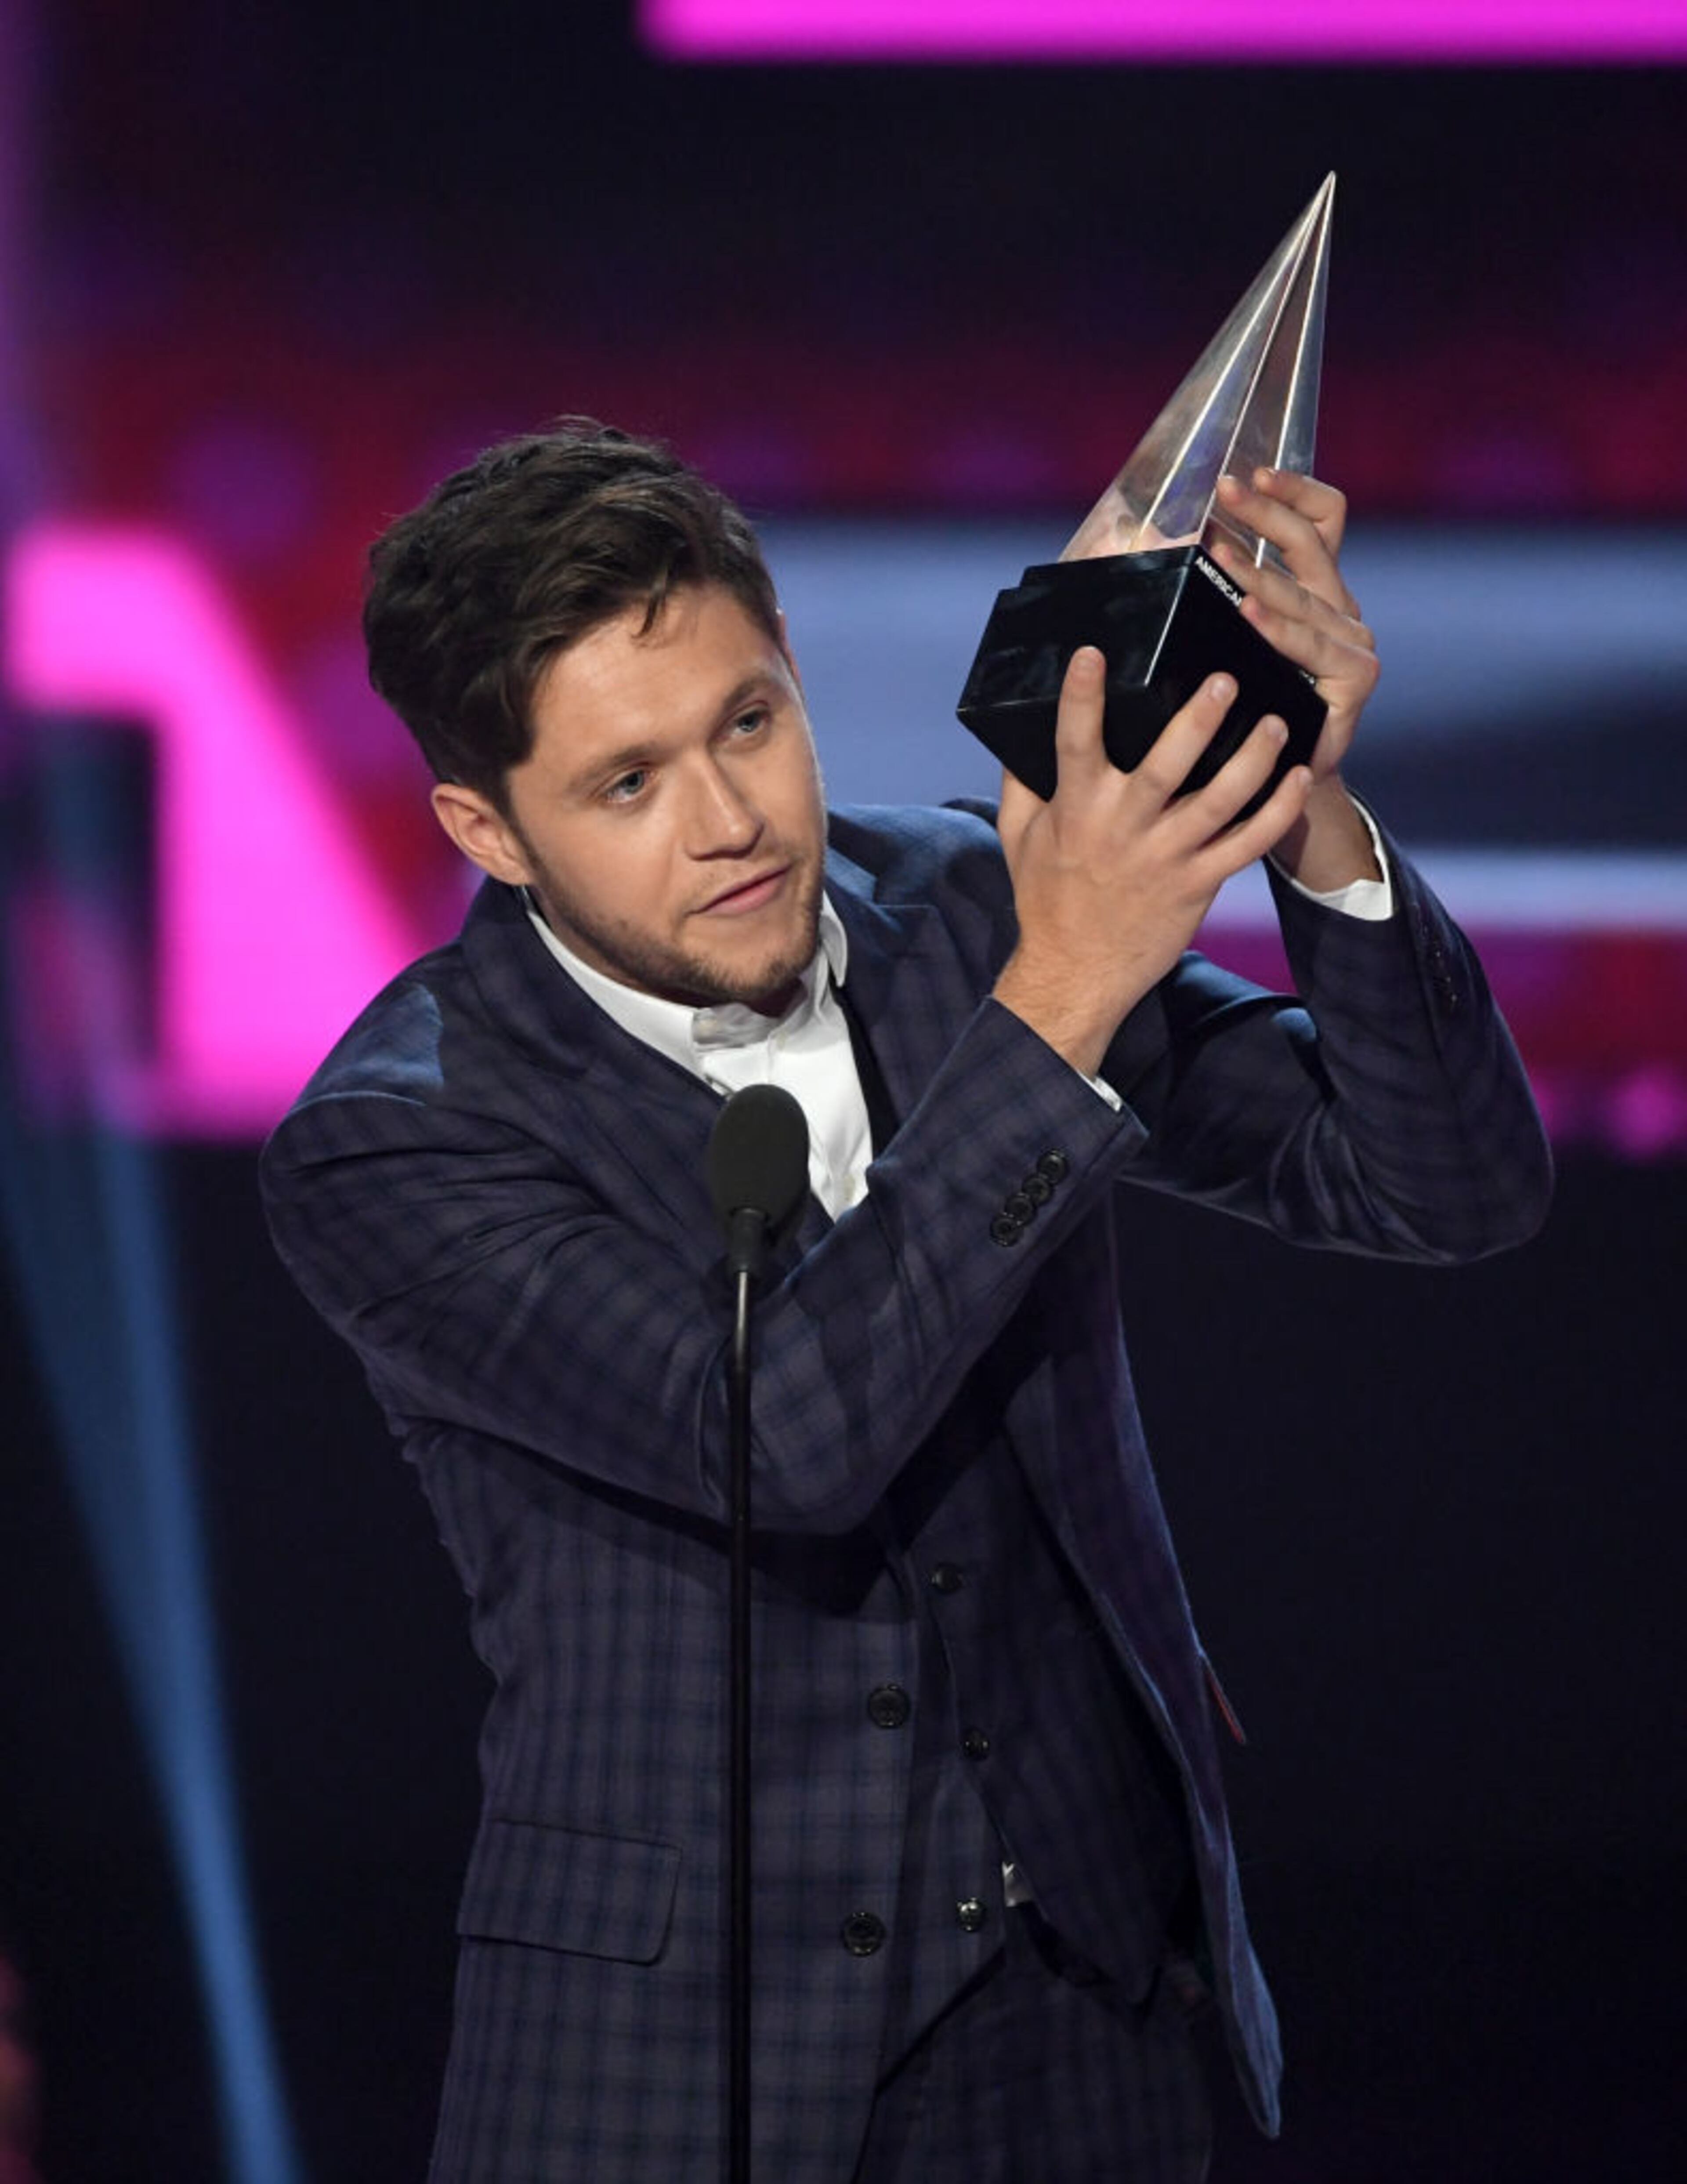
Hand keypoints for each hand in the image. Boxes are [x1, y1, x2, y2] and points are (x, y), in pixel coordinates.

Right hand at [994, 646, 1311, 1076]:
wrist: (1075, 973)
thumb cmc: (1046, 899)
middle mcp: (1123, 829)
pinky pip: (1247, 845)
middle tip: (1226, 679)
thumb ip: (1021, 782)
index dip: (1082, 697)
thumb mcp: (1019, 837)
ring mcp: (1166, 858)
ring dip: (1253, 760)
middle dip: (1198, 721)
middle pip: (1166, 766)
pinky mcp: (1198, 885)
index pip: (1074, 743)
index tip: (1092, 653)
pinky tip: (1298, 779)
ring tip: (1278, 722)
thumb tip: (1018, 731)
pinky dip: (1278, 813)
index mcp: (1076, 809)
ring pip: (1220, 803)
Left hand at [1207, 469, 1381, 886]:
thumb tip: (1131, 537)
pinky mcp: (1355, 679)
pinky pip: (1313, 645)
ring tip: (1219, 558)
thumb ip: (1199, 592)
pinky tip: (1247, 615)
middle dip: (1266, 514)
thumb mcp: (1214, 642)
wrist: (1266, 785)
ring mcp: (1351, 643)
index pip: (1322, 519)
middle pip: (1311, 543)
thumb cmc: (1232, 710)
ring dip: (1260, 574)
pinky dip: (1278, 628)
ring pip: (1304, 594)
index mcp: (1313, 589)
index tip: (1252, 474)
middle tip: (1224, 494)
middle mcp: (1338, 607)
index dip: (1293, 490)